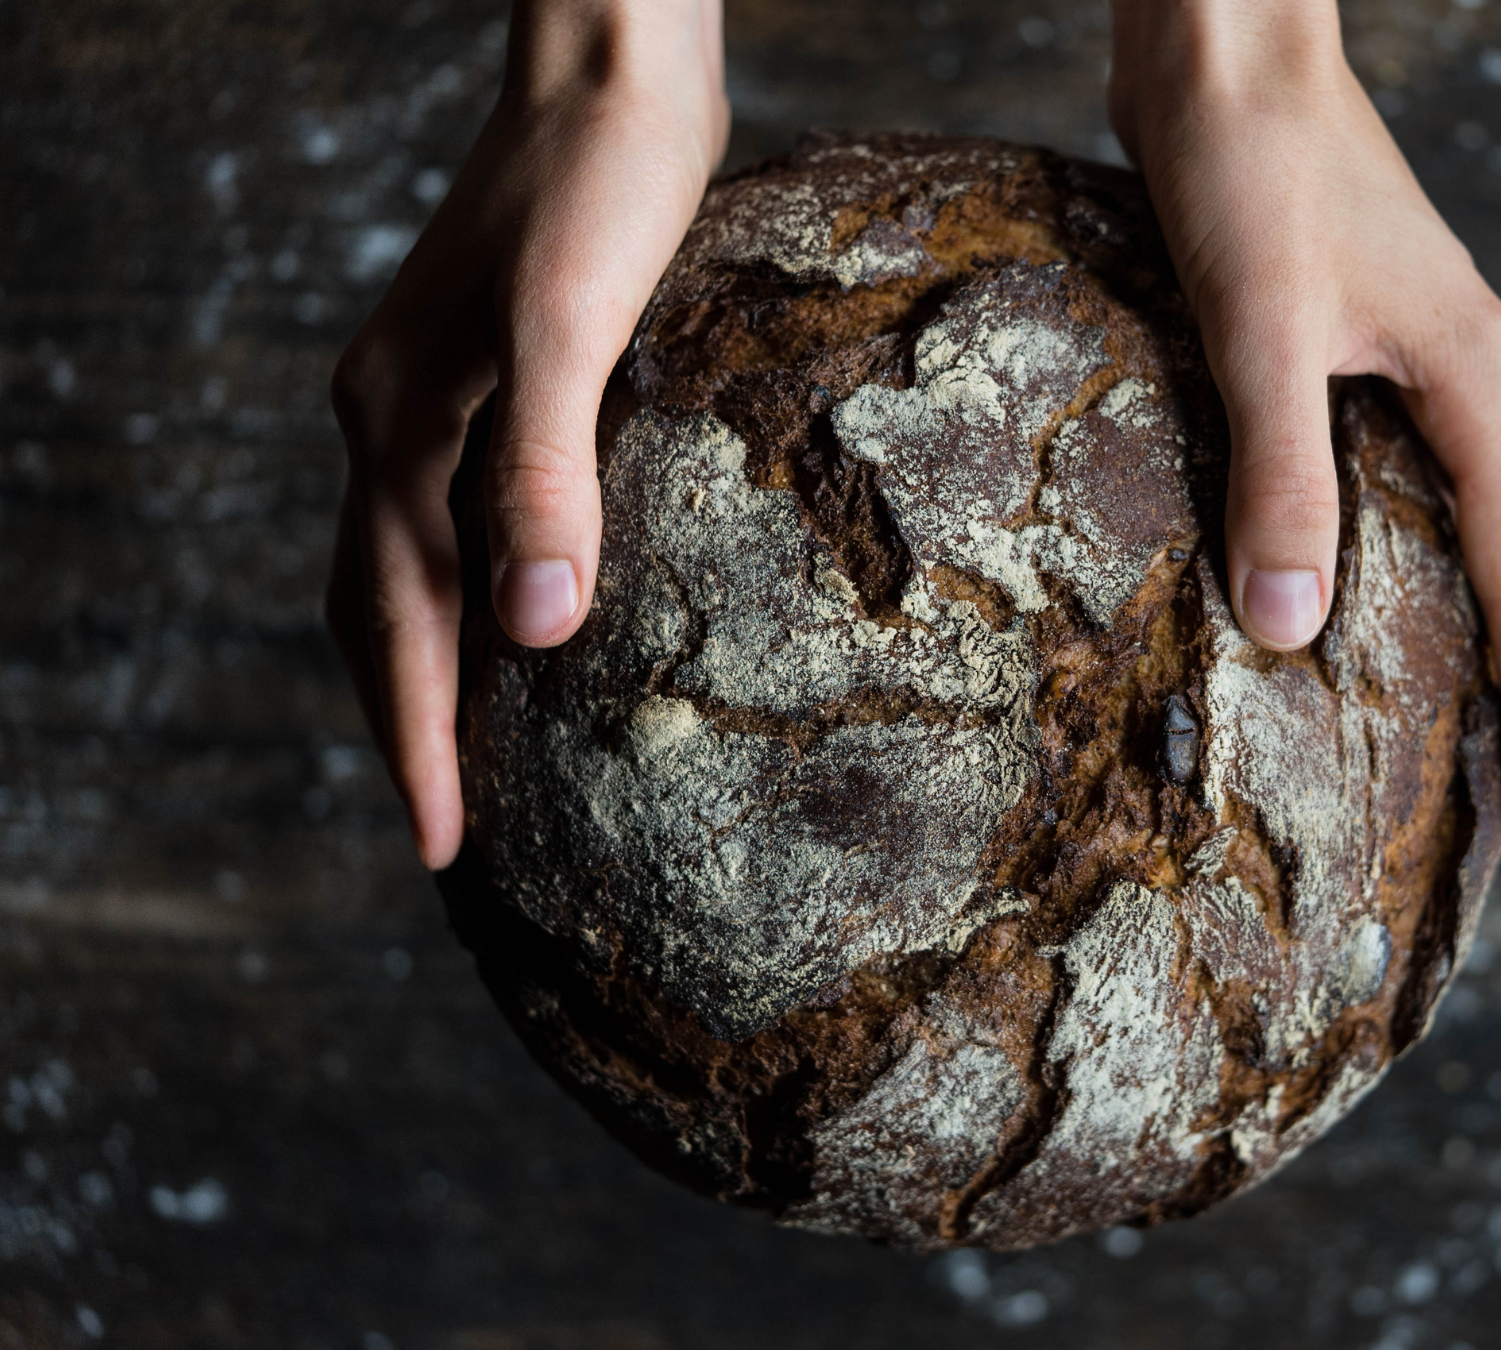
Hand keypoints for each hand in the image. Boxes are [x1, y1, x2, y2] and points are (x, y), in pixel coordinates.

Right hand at [328, 0, 727, 867]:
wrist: (613, 73)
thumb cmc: (601, 186)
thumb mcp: (572, 327)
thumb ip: (543, 471)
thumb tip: (533, 630)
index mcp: (398, 429)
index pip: (395, 623)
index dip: (418, 743)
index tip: (445, 851)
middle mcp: (393, 423)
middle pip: (379, 610)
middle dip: (408, 727)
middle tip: (451, 836)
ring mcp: (433, 400)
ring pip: (412, 569)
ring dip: (432, 669)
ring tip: (474, 758)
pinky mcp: (490, 380)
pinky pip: (457, 519)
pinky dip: (475, 593)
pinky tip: (530, 618)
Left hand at [1108, 0, 1500, 830]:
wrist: (1222, 50)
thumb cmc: (1251, 164)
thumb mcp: (1262, 330)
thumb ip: (1282, 476)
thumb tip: (1289, 628)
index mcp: (1474, 389)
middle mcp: (1458, 387)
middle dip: (1500, 686)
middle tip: (1479, 804)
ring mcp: (1402, 369)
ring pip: (1436, 527)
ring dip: (1431, 626)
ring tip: (1409, 731)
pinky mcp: (1339, 352)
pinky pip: (1371, 482)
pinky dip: (1359, 555)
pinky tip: (1314, 600)